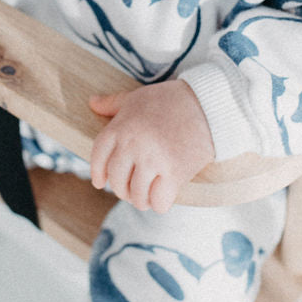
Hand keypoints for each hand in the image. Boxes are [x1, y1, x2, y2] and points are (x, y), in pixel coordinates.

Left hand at [88, 79, 214, 213]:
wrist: (208, 105)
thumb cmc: (170, 100)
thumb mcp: (137, 97)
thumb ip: (112, 103)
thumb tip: (93, 102)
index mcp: (120, 128)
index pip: (99, 158)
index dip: (97, 173)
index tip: (100, 182)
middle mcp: (132, 146)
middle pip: (117, 181)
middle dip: (122, 189)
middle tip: (130, 190)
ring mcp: (153, 161)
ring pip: (136, 195)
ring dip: (140, 200)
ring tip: (145, 197)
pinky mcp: (174, 174)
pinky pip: (158, 202)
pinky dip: (158, 204)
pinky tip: (162, 197)